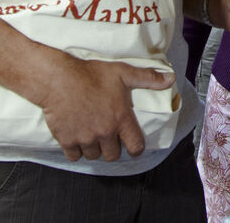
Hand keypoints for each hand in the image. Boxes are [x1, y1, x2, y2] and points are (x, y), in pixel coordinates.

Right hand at [36, 55, 175, 161]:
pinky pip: (74, 156)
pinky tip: (77, 138)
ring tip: (93, 135)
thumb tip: (170, 79)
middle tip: (109, 136)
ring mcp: (85, 138)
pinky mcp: (67, 140)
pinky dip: (76, 150)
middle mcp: (104, 132)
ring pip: (93, 156)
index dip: (135, 148)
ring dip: (94, 149)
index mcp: (121, 119)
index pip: (135, 147)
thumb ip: (148, 78)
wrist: (59, 79)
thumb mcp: (122, 72)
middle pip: (112, 155)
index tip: (132, 145)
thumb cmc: (92, 74)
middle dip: (112, 148)